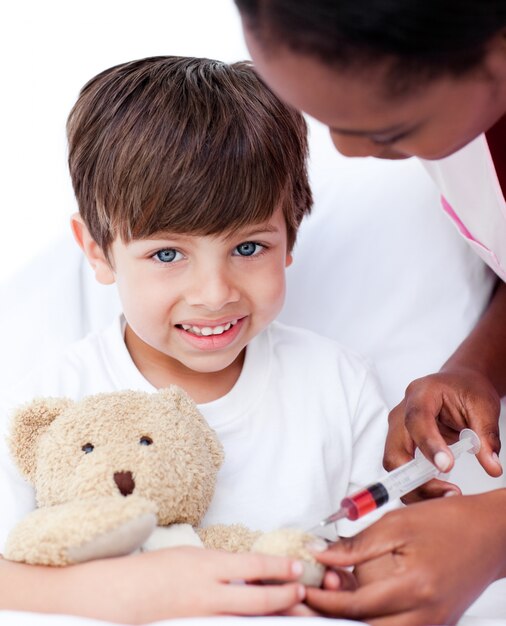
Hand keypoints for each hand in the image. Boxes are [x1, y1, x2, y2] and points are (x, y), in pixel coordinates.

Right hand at [59, 546, 304, 621]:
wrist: (116, 596)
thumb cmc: (151, 571)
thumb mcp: (187, 557)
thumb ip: (218, 567)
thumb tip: (247, 573)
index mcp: (205, 565)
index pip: (253, 566)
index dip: (279, 569)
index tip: (297, 569)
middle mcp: (207, 593)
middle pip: (257, 600)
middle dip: (285, 598)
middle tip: (303, 594)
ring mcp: (201, 616)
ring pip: (247, 620)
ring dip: (272, 615)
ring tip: (292, 612)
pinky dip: (246, 625)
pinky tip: (256, 623)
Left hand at [304, 491, 505, 624]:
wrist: (491, 534)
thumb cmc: (449, 522)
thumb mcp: (397, 523)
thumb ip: (357, 544)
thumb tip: (321, 554)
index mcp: (414, 587)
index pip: (355, 605)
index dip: (323, 598)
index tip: (302, 588)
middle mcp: (425, 615)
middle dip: (331, 616)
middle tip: (306, 600)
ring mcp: (433, 624)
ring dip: (351, 620)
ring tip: (329, 599)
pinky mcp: (436, 623)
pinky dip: (373, 619)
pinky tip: (358, 602)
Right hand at [384, 368, 501, 500]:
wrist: (457, 383)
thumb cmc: (466, 389)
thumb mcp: (483, 406)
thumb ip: (486, 435)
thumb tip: (492, 466)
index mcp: (421, 394)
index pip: (417, 419)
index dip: (429, 444)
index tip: (447, 466)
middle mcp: (402, 412)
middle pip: (396, 450)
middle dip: (416, 478)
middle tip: (449, 492)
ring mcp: (397, 430)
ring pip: (394, 465)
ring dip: (415, 487)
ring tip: (447, 496)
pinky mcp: (400, 445)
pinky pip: (401, 470)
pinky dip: (416, 487)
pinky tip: (439, 494)